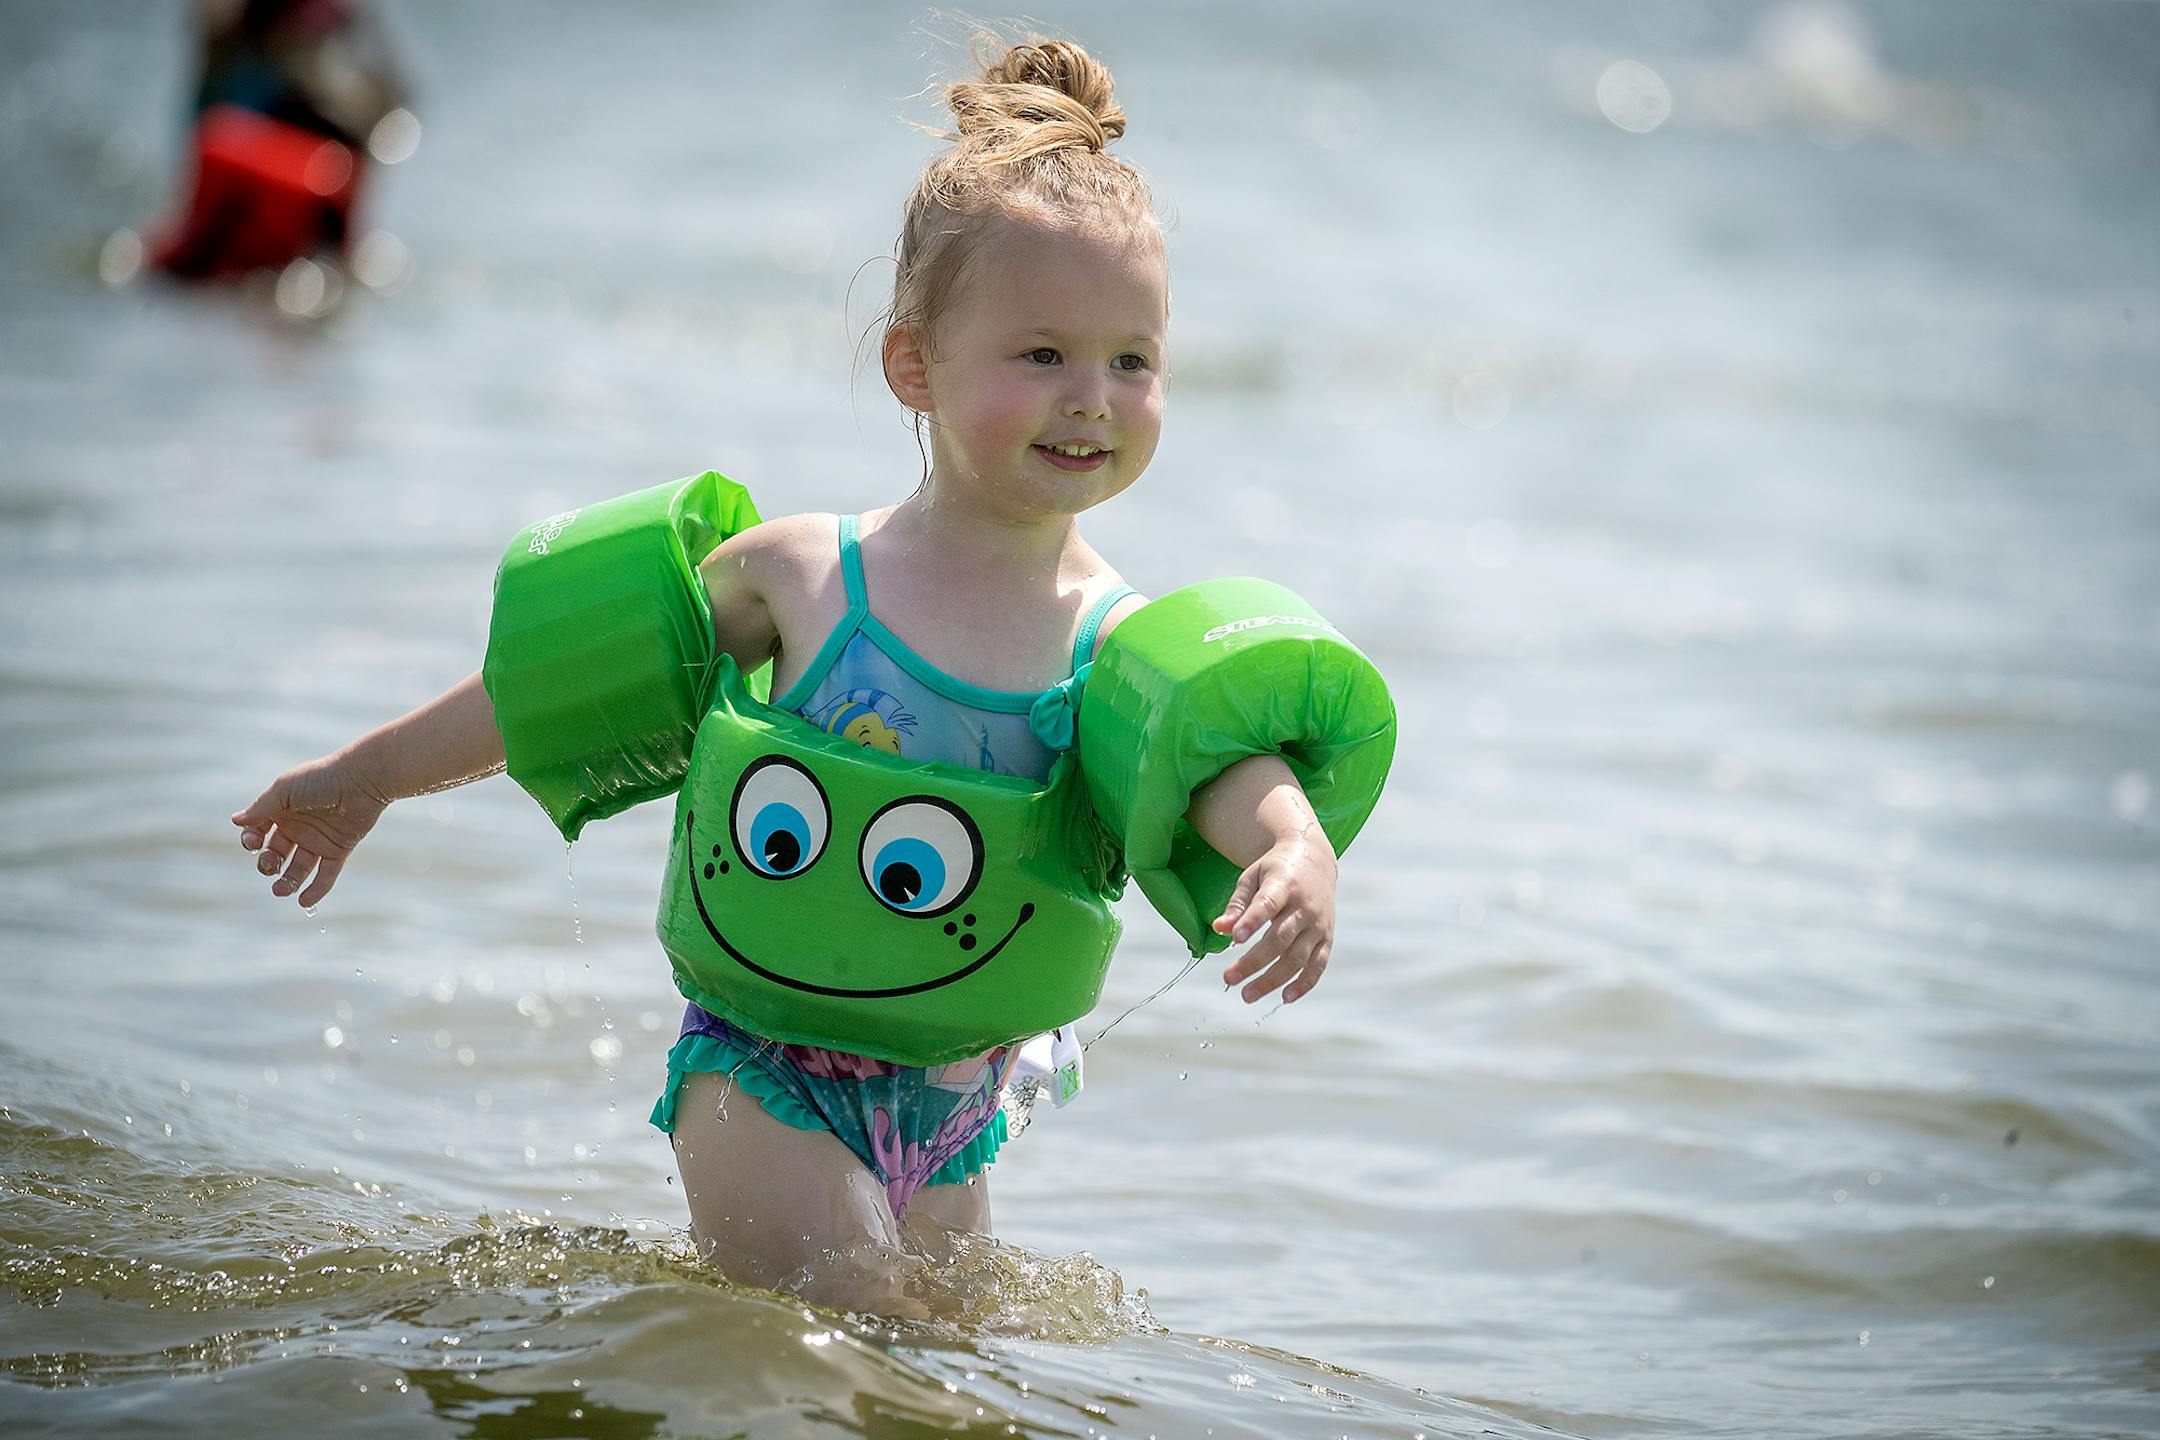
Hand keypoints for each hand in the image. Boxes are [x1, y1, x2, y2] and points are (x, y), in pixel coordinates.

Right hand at [231, 751, 390, 906]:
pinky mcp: (338, 849)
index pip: (258, 832)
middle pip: (276, 854)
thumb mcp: (285, 789)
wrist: (361, 780)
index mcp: (281, 810)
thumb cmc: (321, 778)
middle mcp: (298, 827)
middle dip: (268, 864)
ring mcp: (318, 840)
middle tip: (270, 866)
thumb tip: (236, 821)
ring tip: (280, 891)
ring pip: (298, 868)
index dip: (252, 841)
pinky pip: (326, 874)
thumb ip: (261, 807)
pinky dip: (316, 889)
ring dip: (288, 882)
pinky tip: (305, 902)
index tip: (254, 843)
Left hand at [1214, 823, 1337, 1004]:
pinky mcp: (1327, 938)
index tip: (1234, 939)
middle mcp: (1305, 907)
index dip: (1252, 922)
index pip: (1267, 905)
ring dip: (1272, 980)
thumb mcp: (1252, 877)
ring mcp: (1318, 925)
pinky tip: (1285, 998)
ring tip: (1246, 995)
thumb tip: (1219, 929)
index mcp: (1284, 885)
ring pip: (1297, 958)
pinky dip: (1304, 984)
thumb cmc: (1275, 871)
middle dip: (1253, 962)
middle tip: (1228, 979)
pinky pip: (1318, 965)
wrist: (1315, 860)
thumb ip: (1237, 904)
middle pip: (1280, 939)